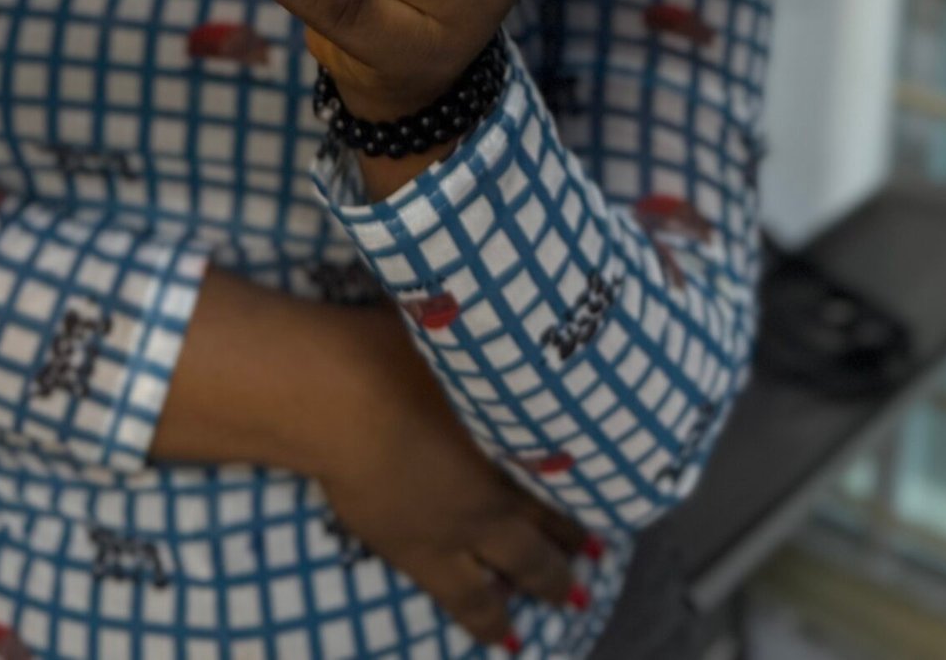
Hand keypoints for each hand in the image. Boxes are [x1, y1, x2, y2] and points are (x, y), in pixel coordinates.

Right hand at [151, 271, 594, 645]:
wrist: (338, 393)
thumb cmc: (395, 349)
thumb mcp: (459, 336)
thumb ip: (491, 348)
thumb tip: (514, 317)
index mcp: (510, 442)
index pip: (562, 484)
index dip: (587, 499)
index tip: (606, 504)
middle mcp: (491, 496)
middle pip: (540, 541)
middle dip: (564, 561)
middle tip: (584, 573)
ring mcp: (450, 531)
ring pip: (503, 583)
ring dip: (530, 597)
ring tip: (548, 614)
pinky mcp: (409, 548)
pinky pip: (458, 599)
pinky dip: (482, 619)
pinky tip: (493, 634)